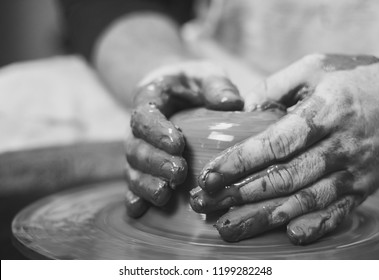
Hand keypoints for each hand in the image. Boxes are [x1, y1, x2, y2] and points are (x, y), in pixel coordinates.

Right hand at [125, 61, 243, 217]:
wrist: (177, 91)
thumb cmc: (193, 83)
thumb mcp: (206, 74)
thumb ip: (216, 84)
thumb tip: (232, 104)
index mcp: (150, 99)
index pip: (145, 115)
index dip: (156, 131)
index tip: (177, 143)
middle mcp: (139, 128)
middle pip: (136, 147)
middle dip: (155, 162)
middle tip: (178, 172)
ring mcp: (139, 148)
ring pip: (133, 168)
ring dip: (146, 183)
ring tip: (164, 194)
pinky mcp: (144, 166)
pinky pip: (133, 182)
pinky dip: (135, 196)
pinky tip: (139, 209)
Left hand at [190, 54, 378, 243]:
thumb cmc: (354, 78)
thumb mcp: (314, 68)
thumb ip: (275, 87)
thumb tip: (242, 112)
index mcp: (325, 112)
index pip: (275, 144)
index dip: (240, 162)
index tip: (210, 175)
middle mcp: (340, 146)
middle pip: (285, 178)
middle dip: (241, 194)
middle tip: (206, 205)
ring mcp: (354, 171)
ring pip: (305, 201)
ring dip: (264, 217)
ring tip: (230, 227)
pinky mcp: (363, 187)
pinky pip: (338, 212)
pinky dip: (314, 227)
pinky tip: (289, 236)